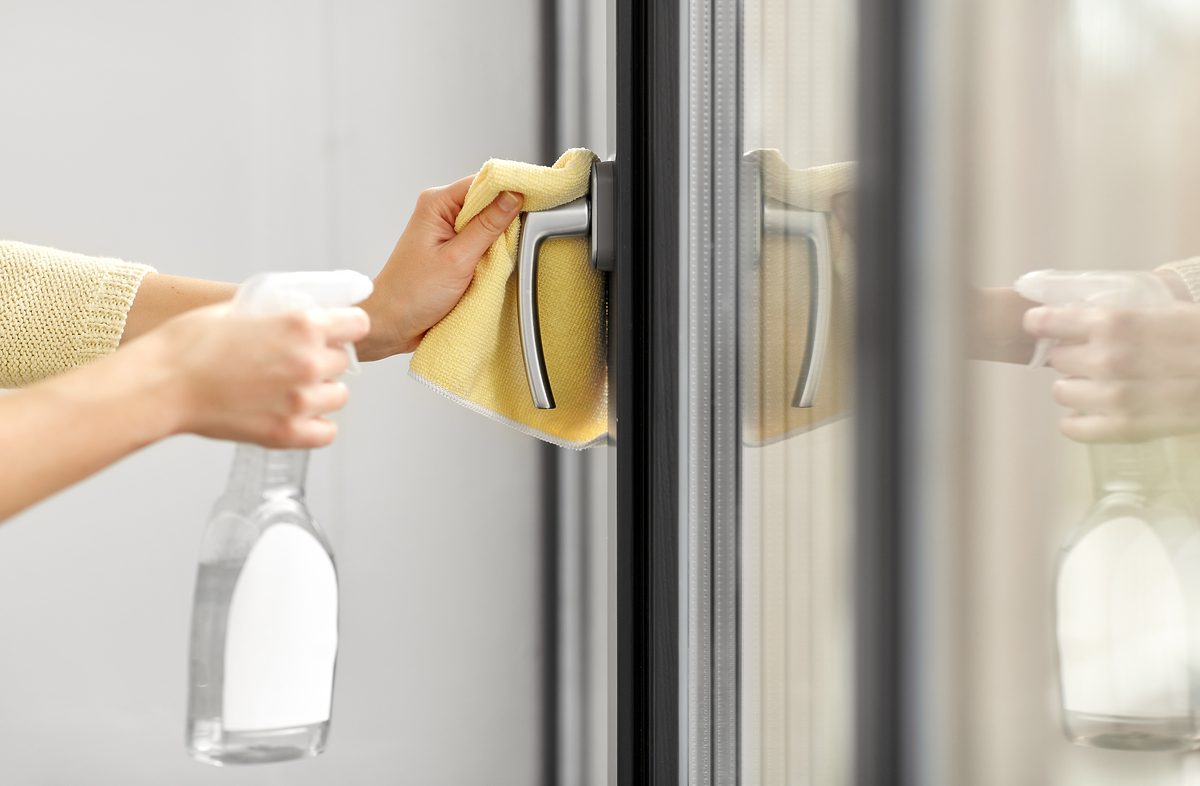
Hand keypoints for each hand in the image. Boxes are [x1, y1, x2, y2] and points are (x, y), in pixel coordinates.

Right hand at [146, 304, 369, 447]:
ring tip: (290, 389)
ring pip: (337, 396)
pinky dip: (315, 425)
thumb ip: (276, 313)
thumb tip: (295, 314)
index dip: (345, 327)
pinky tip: (295, 415)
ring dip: (320, 392)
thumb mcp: (238, 309)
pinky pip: (326, 432)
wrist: (161, 384)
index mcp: (301, 325)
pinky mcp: (286, 433)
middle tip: (294, 362)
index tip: (336, 332)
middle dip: (323, 359)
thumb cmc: (189, 344)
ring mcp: (300, 400)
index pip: (357, 324)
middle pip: (342, 362)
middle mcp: (308, 362)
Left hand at [357, 176, 523, 358]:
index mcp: (436, 203)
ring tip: (499, 258)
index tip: (534, 200)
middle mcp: (440, 212)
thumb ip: (487, 227)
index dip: (510, 189)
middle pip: (487, 202)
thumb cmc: (411, 293)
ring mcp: (446, 231)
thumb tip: (512, 198)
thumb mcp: (457, 260)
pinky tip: (493, 266)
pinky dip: (491, 253)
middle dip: (505, 219)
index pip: (482, 182)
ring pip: (486, 224)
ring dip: (498, 240)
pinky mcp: (452, 250)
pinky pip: (481, 243)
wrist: (391, 323)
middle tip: (516, 238)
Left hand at [1023, 300, 1199, 441]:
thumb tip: (1079, 316)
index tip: (1041, 325)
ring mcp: (1113, 397)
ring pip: (1061, 392)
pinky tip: (1093, 414)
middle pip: (1057, 359)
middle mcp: (1106, 359)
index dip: (1042, 323)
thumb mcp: (1165, 312)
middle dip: (1073, 357)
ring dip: (1076, 388)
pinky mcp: (1124, 429)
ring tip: (1100, 385)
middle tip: (1096, 358)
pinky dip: (1078, 422)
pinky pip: (1073, 429)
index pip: (1046, 322)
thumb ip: (1122, 317)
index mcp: (1115, 322)